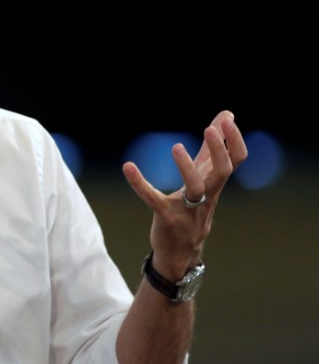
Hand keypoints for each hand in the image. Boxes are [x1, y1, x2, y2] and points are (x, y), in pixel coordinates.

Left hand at [121, 110, 247, 278]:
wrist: (182, 249)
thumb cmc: (195, 205)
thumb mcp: (204, 175)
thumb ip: (212, 146)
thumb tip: (227, 115)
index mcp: (215, 181)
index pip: (236, 159)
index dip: (235, 140)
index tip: (228, 119)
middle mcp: (208, 194)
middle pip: (223, 172)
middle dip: (218, 151)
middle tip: (210, 129)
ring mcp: (188, 208)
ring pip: (195, 188)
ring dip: (187, 167)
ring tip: (176, 146)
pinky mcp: (166, 216)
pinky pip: (154, 199)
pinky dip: (140, 183)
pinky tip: (128, 166)